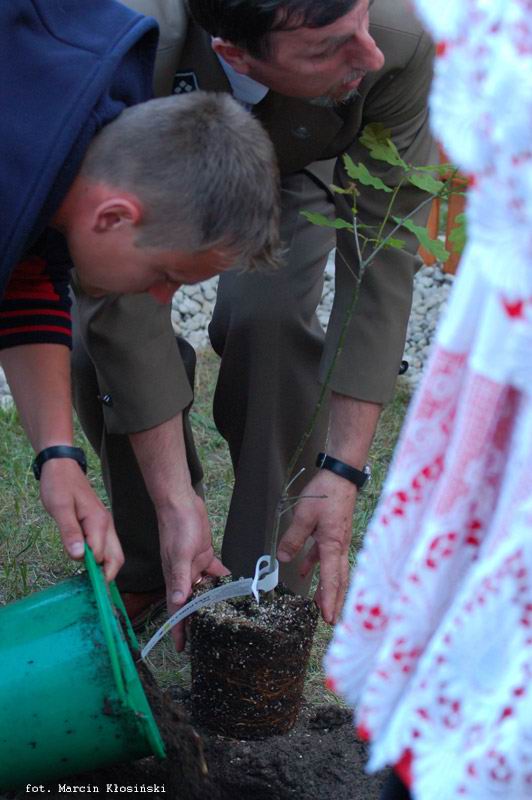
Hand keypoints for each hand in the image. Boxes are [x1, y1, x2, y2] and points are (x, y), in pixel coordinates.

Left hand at [39, 458, 123, 580]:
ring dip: (105, 569)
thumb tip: (78, 556)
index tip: (89, 587)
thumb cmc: (59, 486)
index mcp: (98, 522)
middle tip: (95, 592)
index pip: (101, 555)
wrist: (62, 467)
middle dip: (108, 576)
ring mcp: (105, 525)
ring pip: (114, 553)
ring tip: (92, 583)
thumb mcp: (60, 508)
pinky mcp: (100, 526)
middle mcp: (106, 525)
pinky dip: (102, 560)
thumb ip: (69, 532)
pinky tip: (90, 567)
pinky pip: (106, 547)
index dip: (95, 572)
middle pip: (116, 557)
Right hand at [158, 490, 229, 650]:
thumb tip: (179, 602)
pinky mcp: (205, 555)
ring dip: (214, 600)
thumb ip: (180, 578)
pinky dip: (224, 579)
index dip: (179, 629)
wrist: (181, 503)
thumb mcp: (179, 554)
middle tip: (212, 637)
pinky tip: (237, 586)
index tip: (183, 649)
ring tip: (228, 615)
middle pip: (193, 604)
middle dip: (199, 620)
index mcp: (175, 580)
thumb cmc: (177, 528)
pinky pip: (216, 572)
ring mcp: (195, 566)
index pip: (176, 610)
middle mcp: (185, 576)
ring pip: (205, 589)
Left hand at [277, 470, 357, 624]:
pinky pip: (325, 555)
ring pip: (333, 570)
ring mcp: (338, 540)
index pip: (332, 579)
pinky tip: (306, 573)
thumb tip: (283, 558)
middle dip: (333, 600)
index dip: (330, 600)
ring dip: (326, 587)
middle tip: (329, 619)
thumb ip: (293, 539)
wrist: (340, 476)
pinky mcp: (333, 533)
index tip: (329, 618)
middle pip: (337, 580)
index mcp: (333, 545)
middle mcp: (339, 546)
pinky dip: (316, 566)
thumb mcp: (304, 516)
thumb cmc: (326, 494)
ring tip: (319, 603)